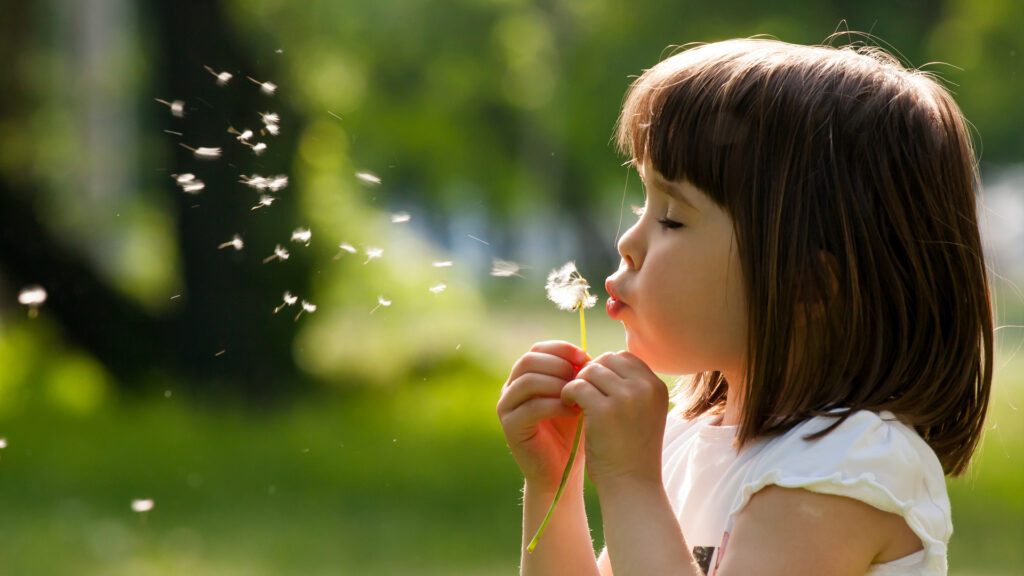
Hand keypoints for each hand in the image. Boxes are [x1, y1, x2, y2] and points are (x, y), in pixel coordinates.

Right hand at [497, 341, 588, 489]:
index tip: (585, 357)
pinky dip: (556, 406)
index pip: (537, 349)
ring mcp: (506, 407)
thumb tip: (586, 356)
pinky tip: (575, 412)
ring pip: (528, 381)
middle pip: (529, 360)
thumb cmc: (572, 433)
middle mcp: (510, 388)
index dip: (561, 349)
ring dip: (557, 384)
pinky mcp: (510, 427)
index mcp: (525, 376)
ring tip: (579, 395)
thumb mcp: (576, 398)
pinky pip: (531, 407)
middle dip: (559, 365)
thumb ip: (576, 377)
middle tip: (582, 377)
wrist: (561, 471)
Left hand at [561, 351, 668, 489]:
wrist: (631, 485)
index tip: (595, 387)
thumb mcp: (641, 413)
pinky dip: (567, 393)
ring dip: (578, 383)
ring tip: (574, 402)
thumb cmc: (632, 451)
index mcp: (657, 387)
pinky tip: (568, 407)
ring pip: (590, 370)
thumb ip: (628, 387)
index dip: (605, 368)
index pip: (624, 357)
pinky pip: (577, 386)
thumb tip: (597, 363)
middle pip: (606, 359)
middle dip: (590, 374)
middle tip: (582, 394)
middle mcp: (645, 388)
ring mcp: (626, 398)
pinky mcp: (604, 410)